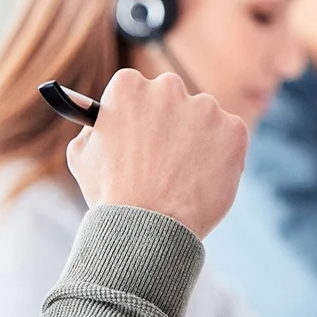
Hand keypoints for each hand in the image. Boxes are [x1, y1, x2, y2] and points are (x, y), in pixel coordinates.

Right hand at [66, 68, 247, 238]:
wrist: (148, 230)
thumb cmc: (111, 196)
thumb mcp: (82, 155)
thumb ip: (92, 127)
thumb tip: (100, 116)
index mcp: (129, 86)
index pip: (137, 87)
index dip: (138, 113)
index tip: (140, 131)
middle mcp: (168, 88)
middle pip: (172, 97)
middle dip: (170, 121)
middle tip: (165, 155)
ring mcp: (205, 108)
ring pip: (204, 118)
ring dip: (197, 138)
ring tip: (183, 176)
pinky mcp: (234, 130)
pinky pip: (230, 137)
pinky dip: (222, 156)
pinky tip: (203, 180)